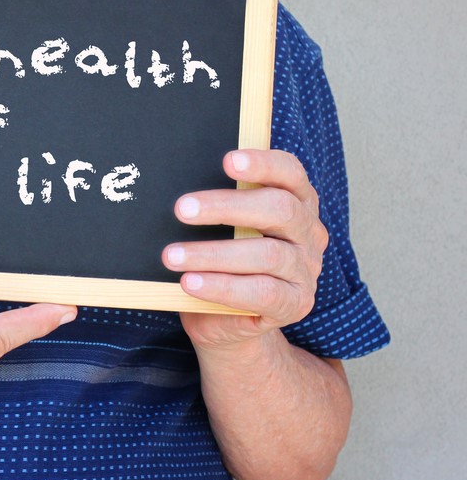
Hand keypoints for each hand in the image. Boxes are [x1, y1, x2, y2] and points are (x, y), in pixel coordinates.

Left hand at [163, 150, 328, 351]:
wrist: (224, 318)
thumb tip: (182, 190)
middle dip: (226, 206)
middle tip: (182, 209)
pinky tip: (190, 282)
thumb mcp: (221, 228)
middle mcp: (307, 232)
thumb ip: (216, 205)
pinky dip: (221, 286)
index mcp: (296, 202)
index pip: (290, 173)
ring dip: (212, 253)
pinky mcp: (295, 304)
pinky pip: (261, 292)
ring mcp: (305, 270)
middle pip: (279, 209)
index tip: (228, 160)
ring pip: (266, 254)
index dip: (263, 164)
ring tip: (172, 255)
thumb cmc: (220, 260)